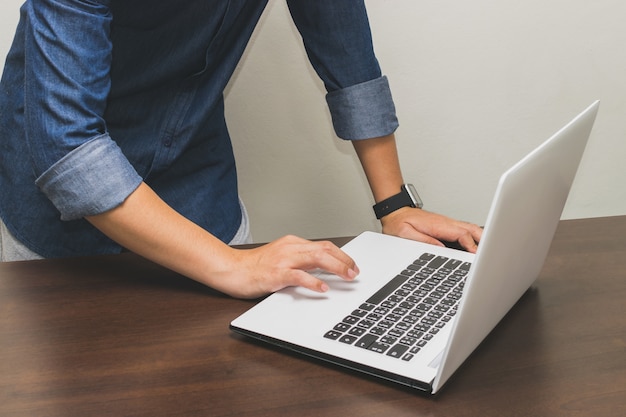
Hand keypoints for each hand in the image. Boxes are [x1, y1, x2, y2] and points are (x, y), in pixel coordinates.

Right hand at [217, 235, 359, 298]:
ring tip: (347, 276)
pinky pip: (298, 276)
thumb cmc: (254, 267)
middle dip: (344, 260)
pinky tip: (323, 288)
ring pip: (316, 258)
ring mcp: (283, 260)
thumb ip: (299, 261)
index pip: (323, 246)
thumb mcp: (281, 258)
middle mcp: (290, 248)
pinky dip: (313, 282)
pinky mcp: (275, 274)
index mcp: (292, 243)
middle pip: (324, 250)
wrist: (231, 269)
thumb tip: (321, 270)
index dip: (341, 255)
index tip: (352, 265)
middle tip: (355, 272)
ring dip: (336, 267)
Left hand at [380, 207, 481, 252]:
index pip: (460, 234)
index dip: (470, 245)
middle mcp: (445, 222)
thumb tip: (441, 249)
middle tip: (493, 252)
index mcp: (437, 224)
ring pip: (470, 229)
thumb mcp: (405, 234)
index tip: (476, 254)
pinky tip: (478, 246)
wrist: (394, 212)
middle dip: (484, 239)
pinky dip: (474, 238)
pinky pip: (464, 231)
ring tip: (491, 251)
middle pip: (471, 229)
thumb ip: (423, 241)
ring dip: (481, 238)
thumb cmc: (398, 222)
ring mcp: (447, 224)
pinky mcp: (446, 227)